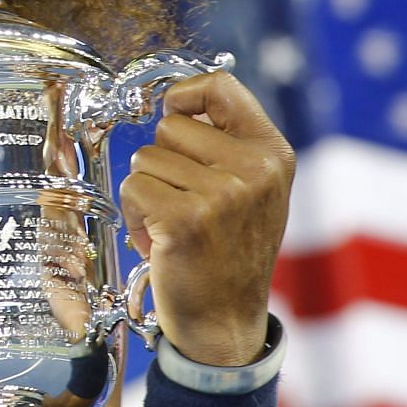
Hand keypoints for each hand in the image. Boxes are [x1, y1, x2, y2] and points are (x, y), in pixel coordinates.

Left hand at [118, 71, 293, 365]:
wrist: (226, 321)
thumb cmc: (230, 252)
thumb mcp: (252, 190)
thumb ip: (226, 144)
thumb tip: (176, 102)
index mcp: (273, 154)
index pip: (221, 85)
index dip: (186, 94)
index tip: (175, 114)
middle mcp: (255, 169)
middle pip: (170, 126)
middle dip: (163, 163)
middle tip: (182, 203)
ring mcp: (223, 194)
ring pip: (145, 159)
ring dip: (147, 194)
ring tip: (174, 226)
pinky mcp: (186, 218)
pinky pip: (133, 189)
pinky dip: (134, 216)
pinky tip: (161, 241)